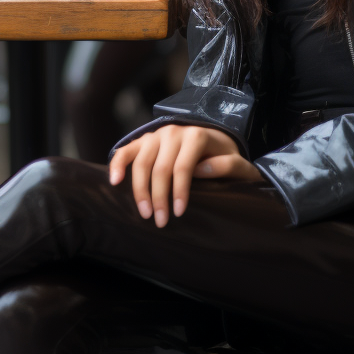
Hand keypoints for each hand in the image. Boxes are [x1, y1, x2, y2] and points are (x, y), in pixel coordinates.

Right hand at [108, 124, 261, 226]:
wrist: (214, 138)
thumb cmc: (226, 155)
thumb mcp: (238, 162)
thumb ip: (228, 165)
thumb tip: (201, 171)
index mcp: (197, 135)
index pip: (183, 166)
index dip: (179, 191)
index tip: (179, 213)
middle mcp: (174, 131)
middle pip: (160, 168)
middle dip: (158, 197)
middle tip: (160, 221)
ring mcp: (157, 134)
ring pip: (141, 162)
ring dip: (139, 190)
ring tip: (144, 213)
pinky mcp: (145, 140)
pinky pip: (127, 150)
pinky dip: (118, 164)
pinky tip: (115, 181)